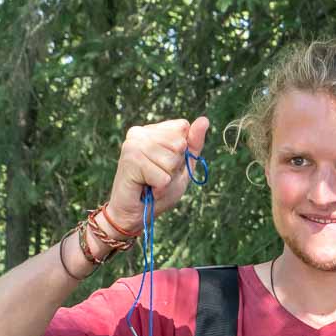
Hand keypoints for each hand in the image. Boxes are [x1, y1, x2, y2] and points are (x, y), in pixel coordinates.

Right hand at [104, 115, 210, 237]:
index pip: (182, 127)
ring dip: (166, 179)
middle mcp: (140, 132)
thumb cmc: (158, 192)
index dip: (182, 151)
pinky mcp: (130, 160)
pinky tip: (144, 188)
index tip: (166, 165)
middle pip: (179, 143)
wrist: (134, 215)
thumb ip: (193, 144)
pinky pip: (162, 176)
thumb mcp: (182, 167)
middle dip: (174, 167)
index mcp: (152, 131)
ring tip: (150, 183)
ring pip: (171, 160)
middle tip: (156, 176)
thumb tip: (204, 120)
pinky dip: (159, 188)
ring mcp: (133, 144)